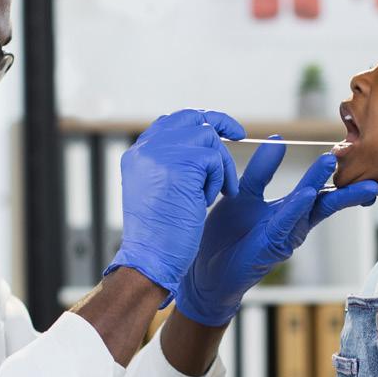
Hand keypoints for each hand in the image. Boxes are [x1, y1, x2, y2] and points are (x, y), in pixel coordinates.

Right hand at [105, 109, 243, 295]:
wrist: (151, 258)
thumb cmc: (158, 235)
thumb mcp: (156, 190)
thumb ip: (169, 164)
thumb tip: (198, 143)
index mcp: (138, 154)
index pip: (171, 122)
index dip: (198, 122)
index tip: (220, 132)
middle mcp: (147, 147)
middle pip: (191, 118)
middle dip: (220, 123)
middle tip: (239, 135)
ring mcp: (162, 152)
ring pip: (208, 138)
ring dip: (219, 166)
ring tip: (211, 194)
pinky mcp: (182, 162)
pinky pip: (214, 159)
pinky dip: (218, 180)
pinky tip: (204, 201)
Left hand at [175, 141, 377, 326]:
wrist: (206, 269)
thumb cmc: (227, 235)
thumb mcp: (245, 193)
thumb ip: (262, 169)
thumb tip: (278, 139)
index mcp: (289, 210)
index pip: (317, 190)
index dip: (333, 175)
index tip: (349, 158)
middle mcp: (292, 223)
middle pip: (324, 201)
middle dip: (344, 187)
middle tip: (365, 172)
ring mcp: (284, 235)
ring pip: (307, 208)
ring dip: (319, 185)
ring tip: (330, 163)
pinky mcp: (270, 245)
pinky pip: (286, 224)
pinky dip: (296, 208)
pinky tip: (306, 194)